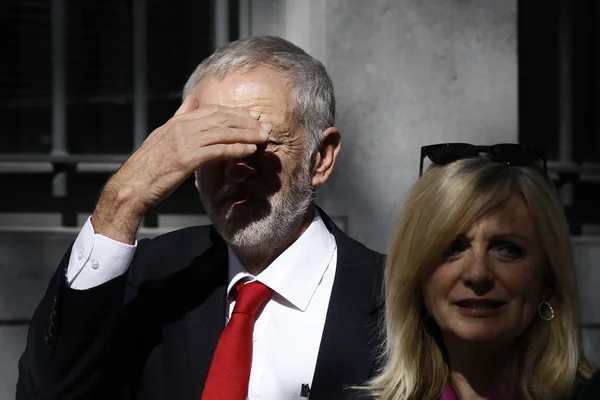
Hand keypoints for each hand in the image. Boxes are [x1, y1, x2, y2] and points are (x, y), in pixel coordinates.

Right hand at [91, 95, 270, 243]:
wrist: (132, 186)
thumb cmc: (149, 165)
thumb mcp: (164, 135)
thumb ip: (180, 117)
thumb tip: (192, 99)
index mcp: (178, 122)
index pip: (213, 111)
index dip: (235, 113)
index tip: (252, 117)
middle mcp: (182, 127)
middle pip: (221, 118)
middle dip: (245, 122)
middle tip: (264, 126)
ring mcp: (184, 141)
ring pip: (222, 132)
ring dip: (246, 134)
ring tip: (262, 137)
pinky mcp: (186, 158)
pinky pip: (217, 150)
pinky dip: (236, 149)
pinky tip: (249, 151)